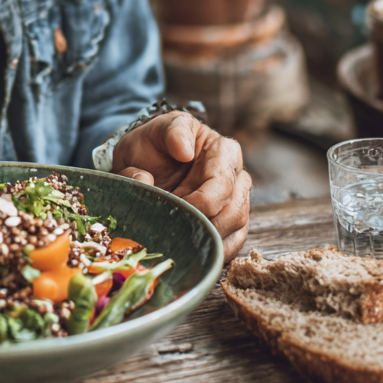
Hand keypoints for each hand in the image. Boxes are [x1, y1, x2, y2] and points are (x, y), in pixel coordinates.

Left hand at [113, 112, 250, 259]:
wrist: (146, 163)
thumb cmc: (155, 145)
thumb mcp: (156, 131)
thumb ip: (170, 133)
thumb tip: (184, 151)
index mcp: (223, 150)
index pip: (223, 181)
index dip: (202, 200)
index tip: (176, 205)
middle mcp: (237, 177)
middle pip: (234, 210)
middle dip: (203, 222)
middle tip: (173, 227)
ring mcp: (236, 202)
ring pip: (235, 229)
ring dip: (206, 238)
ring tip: (177, 237)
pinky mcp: (231, 225)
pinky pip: (232, 244)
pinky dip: (211, 251)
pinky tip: (189, 251)